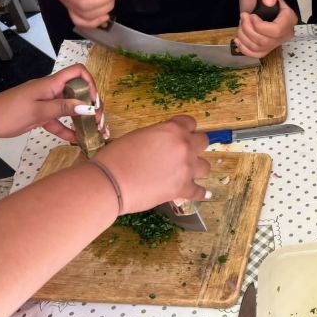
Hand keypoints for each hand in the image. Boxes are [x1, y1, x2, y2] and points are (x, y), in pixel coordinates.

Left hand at [0, 64, 105, 140]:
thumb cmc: (8, 112)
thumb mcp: (37, 111)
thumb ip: (63, 108)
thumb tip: (88, 107)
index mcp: (51, 84)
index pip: (78, 72)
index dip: (90, 83)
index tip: (94, 101)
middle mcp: (52, 91)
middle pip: (78, 92)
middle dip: (91, 106)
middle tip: (99, 121)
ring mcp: (46, 103)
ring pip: (70, 108)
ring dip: (82, 119)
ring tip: (95, 131)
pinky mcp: (41, 115)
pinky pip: (58, 121)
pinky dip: (67, 129)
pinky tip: (76, 140)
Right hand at [92, 116, 210, 212]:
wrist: (110, 183)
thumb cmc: (116, 156)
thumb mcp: (139, 135)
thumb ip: (159, 136)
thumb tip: (164, 143)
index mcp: (173, 130)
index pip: (190, 122)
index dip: (184, 128)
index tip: (179, 134)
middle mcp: (185, 146)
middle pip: (203, 142)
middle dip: (194, 146)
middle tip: (182, 152)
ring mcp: (186, 169)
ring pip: (205, 166)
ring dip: (196, 168)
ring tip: (186, 173)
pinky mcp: (183, 189)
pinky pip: (199, 192)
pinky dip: (198, 193)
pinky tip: (199, 193)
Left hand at [233, 0, 297, 57]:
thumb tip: (269, 1)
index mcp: (289, 18)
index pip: (276, 31)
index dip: (260, 26)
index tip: (251, 15)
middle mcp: (285, 33)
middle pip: (266, 41)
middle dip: (248, 29)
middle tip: (243, 16)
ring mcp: (276, 42)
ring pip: (258, 48)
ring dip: (244, 36)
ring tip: (242, 23)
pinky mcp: (266, 48)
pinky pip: (256, 55)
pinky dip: (244, 48)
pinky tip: (239, 39)